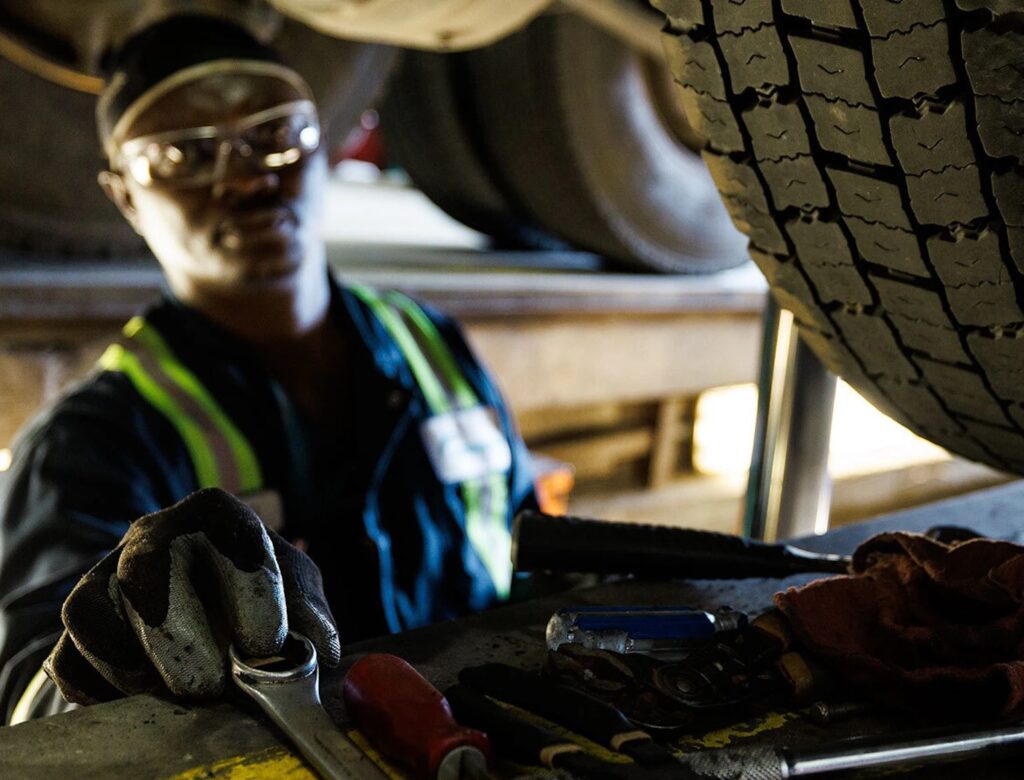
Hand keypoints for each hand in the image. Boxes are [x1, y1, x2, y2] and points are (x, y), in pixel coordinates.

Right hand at [44, 488, 339, 703]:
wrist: (198, 596)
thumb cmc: (254, 593)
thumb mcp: (293, 590)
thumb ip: (310, 615)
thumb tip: (319, 652)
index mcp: (216, 514)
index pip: (230, 532)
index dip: (252, 593)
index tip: (267, 646)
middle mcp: (153, 534)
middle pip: (148, 572)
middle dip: (185, 643)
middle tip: (216, 685)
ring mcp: (106, 574)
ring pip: (94, 614)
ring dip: (139, 666)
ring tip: (182, 693)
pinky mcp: (81, 622)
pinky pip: (70, 658)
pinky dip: (103, 687)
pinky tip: (144, 696)